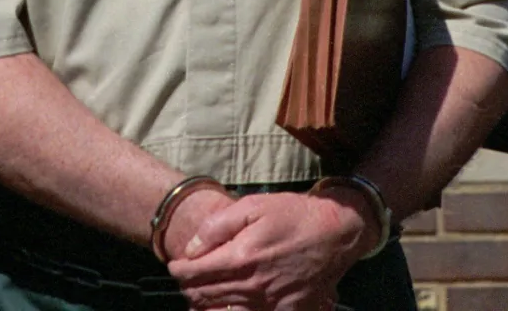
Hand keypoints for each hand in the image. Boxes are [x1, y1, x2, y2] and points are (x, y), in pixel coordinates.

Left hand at [168, 189, 374, 310]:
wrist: (334, 232)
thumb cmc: (292, 214)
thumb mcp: (252, 206)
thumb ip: (217, 226)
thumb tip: (191, 248)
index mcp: (241, 257)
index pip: (197, 274)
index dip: (180, 272)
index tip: (174, 266)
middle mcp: (252, 286)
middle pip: (206, 296)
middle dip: (189, 288)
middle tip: (183, 280)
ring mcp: (269, 304)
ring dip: (205, 306)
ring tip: (197, 298)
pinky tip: (226, 307)